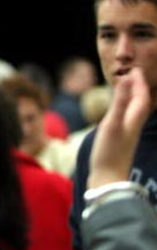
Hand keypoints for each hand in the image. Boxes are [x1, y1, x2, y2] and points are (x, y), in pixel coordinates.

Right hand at [89, 67, 149, 187]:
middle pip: (140, 103)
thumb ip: (119, 102)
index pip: (141, 96)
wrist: (108, 180)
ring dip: (131, 98)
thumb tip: (125, 80)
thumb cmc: (109, 153)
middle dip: (137, 88)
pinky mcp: (119, 141)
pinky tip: (115, 114)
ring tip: (124, 89)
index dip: (139, 83)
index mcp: (134, 120)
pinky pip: (125, 120)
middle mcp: (133, 126)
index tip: (133, 69)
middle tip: (130, 75)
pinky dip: (122, 110)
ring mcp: (127, 134)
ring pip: (133, 111)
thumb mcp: (112, 124)